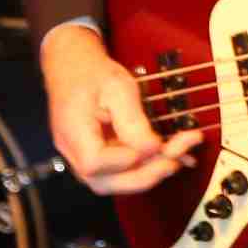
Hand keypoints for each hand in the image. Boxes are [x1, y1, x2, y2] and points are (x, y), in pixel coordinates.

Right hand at [41, 22, 199, 194]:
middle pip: (104, 183)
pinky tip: (167, 159)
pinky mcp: (95, 155)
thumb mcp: (117, 88)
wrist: (74, 64)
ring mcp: (80, 156)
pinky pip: (117, 171)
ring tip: (175, 159)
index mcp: (72, 131)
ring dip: (146, 175)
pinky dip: (142, 168)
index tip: (154, 143)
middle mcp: (72, 151)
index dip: (128, 159)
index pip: (95, 163)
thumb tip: (153, 149)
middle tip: (175, 161)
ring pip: (112, 182)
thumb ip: (133, 121)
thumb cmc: (92, 72)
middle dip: (144, 176)